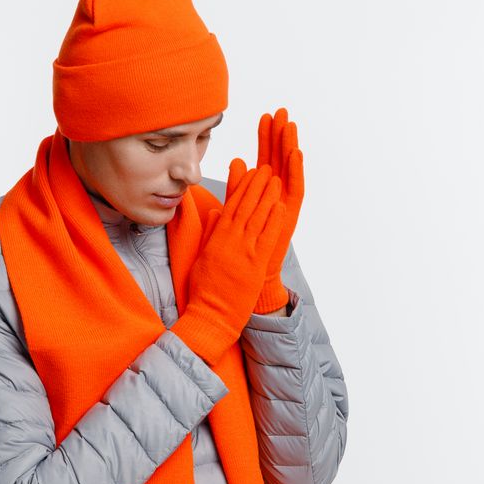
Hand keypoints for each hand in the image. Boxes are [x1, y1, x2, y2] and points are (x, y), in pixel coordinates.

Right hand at [171, 165, 285, 365]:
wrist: (211, 315)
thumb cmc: (204, 290)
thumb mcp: (203, 257)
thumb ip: (211, 234)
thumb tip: (216, 213)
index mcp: (217, 239)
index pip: (231, 206)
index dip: (242, 187)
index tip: (249, 172)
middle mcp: (230, 242)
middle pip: (245, 207)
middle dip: (256, 186)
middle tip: (266, 169)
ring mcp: (244, 253)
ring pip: (257, 218)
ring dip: (267, 197)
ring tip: (276, 180)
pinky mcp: (255, 266)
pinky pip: (266, 239)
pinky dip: (273, 221)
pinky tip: (280, 207)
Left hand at [225, 108, 304, 312]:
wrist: (248, 279)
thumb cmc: (238, 253)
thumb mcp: (231, 217)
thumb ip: (233, 192)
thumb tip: (233, 166)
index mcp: (260, 196)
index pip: (263, 160)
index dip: (264, 140)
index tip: (264, 117)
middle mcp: (275, 197)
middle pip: (279, 160)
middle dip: (279, 136)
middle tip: (281, 111)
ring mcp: (284, 205)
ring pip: (288, 171)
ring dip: (289, 147)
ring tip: (290, 124)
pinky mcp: (289, 215)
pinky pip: (294, 190)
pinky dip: (296, 171)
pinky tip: (296, 152)